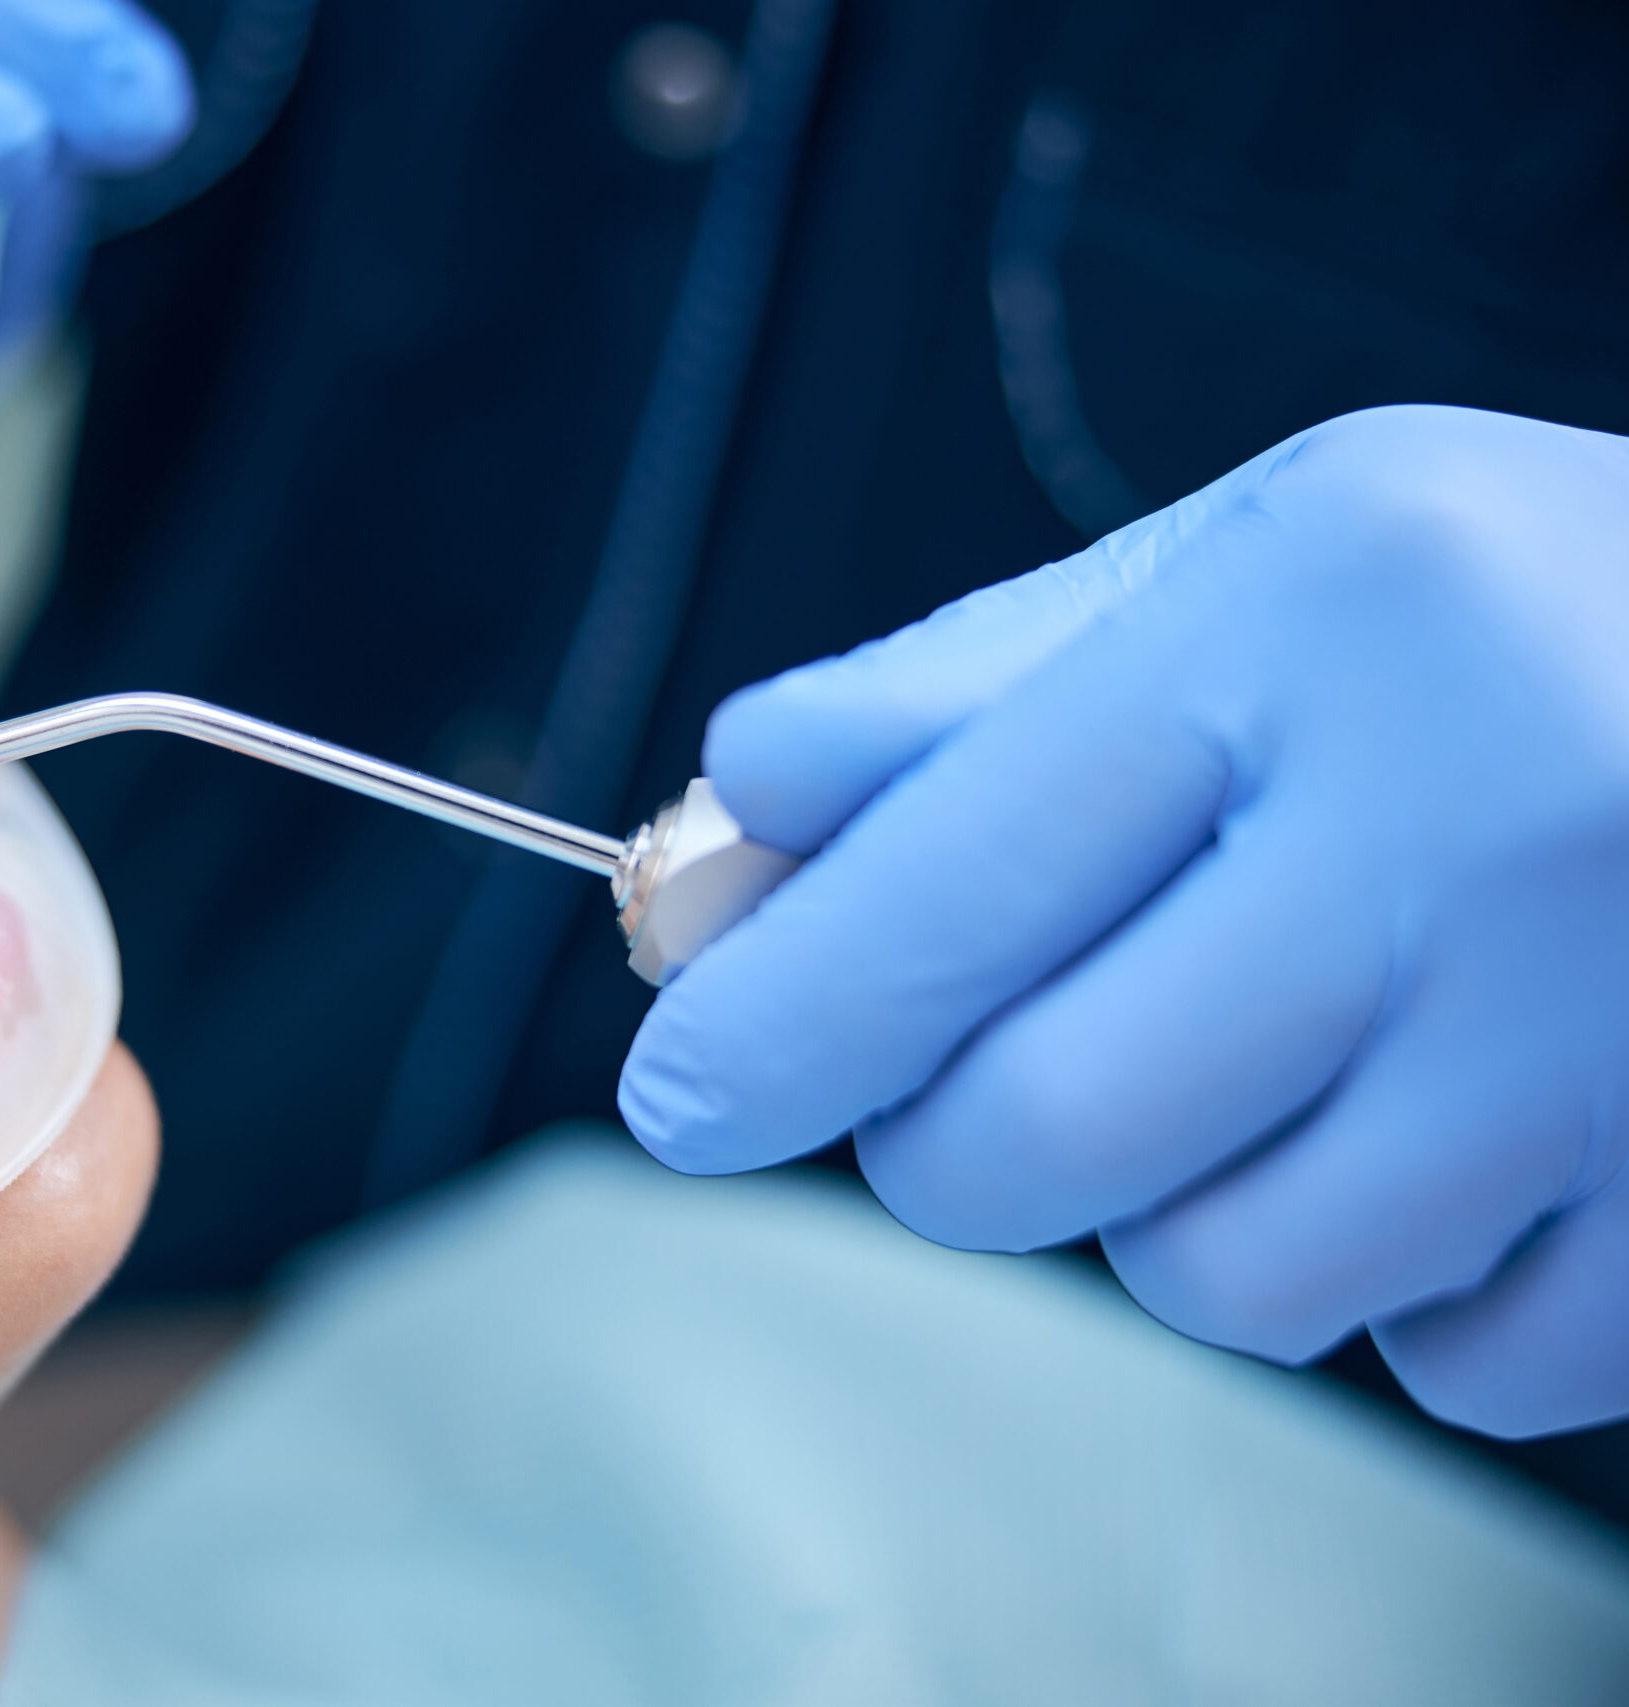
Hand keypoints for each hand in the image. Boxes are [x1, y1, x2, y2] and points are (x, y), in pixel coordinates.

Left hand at [620, 405, 1628, 1437]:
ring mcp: (1616, 1029)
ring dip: (1174, 1215)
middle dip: (945, 1141)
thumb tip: (735, 817)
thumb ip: (973, 689)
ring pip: (1227, 1278)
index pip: (946, 885)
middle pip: (1046, 1128)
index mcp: (1319, 622)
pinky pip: (1451, 1364)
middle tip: (975, 1079)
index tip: (682, 1100)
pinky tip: (1444, 1141)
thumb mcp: (1258, 562)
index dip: (771, 1026)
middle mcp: (1475, 822)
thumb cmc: (1523, 615)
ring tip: (1264, 1071)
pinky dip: (1394, 1289)